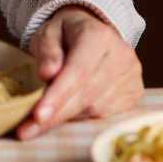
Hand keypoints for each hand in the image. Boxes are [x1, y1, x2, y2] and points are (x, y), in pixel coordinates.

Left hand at [15, 5, 142, 139]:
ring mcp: (131, 75)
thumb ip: (47, 50)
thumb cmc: (66, 33)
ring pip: (95, 108)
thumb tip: (47, 73)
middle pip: (86, 94)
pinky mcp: (134, 92)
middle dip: (56, 114)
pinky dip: (82, 115)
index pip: (78, 72)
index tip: (38, 115)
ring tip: (44, 117)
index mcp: (98, 35)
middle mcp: (121, 55)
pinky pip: (105, 113)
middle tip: (28, 130)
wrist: (93, 31)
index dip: (58, 96)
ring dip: (66, 116)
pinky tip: (68, 109)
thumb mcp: (48, 33)